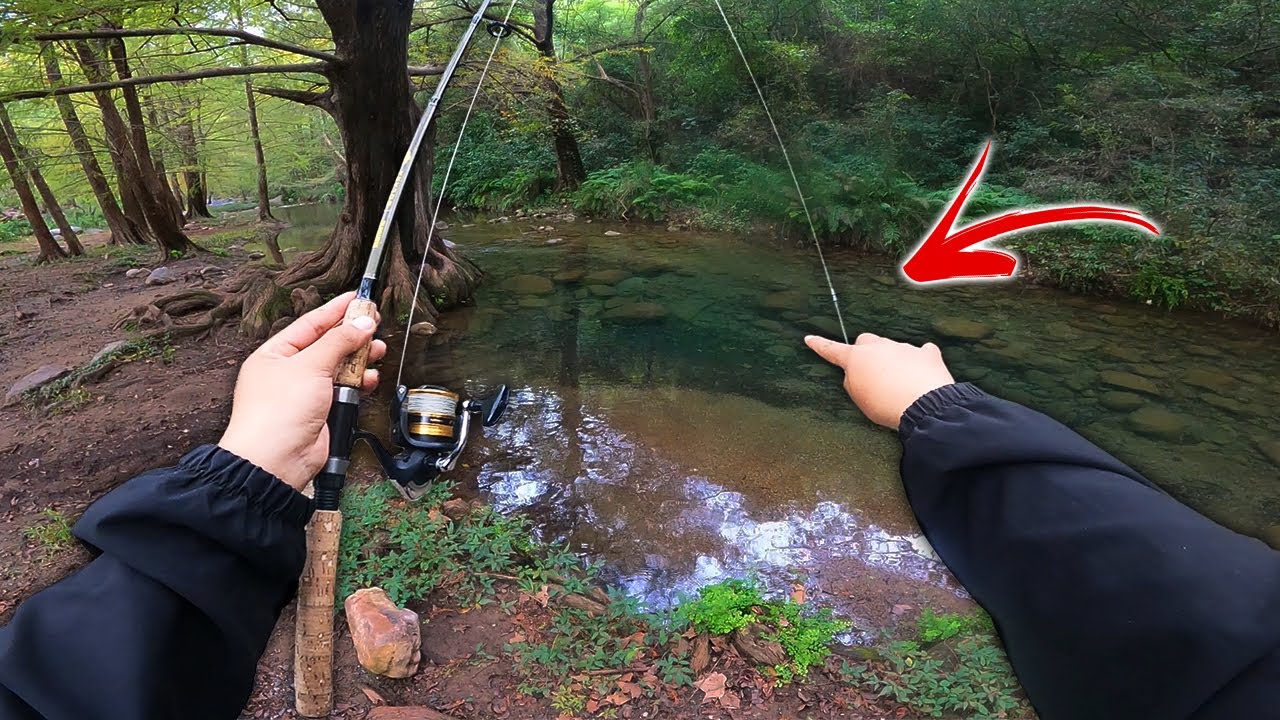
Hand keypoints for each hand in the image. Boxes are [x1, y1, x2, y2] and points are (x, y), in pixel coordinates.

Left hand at [219, 292, 387, 490]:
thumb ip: (338, 341)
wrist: (276, 460)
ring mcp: (306, 393)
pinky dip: (360, 384)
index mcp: (275, 354)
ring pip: (340, 368)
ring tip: (378, 351)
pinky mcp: (322, 412)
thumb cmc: (277, 413)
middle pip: (328, 345)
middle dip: (353, 336)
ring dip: (360, 360)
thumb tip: (362, 322)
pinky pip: (345, 390)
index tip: (357, 297)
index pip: (310, 324)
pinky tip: (370, 379)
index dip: (335, 310)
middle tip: (374, 323)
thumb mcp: (309, 366)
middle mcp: (289, 372)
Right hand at [805, 333, 954, 429]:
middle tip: (870, 373)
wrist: (923, 406)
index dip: (820, 345)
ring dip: (893, 362)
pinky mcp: (926, 355)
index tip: (810, 339)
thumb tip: (858, 374)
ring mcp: (904, 349)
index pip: (832, 350)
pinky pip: (921, 353)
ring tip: (900, 385)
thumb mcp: (859, 399)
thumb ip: (853, 382)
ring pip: (893, 348)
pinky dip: (920, 362)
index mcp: (857, 358)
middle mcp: (879, 347)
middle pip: (866, 341)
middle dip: (866, 353)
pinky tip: (922, 374)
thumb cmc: (887, 406)